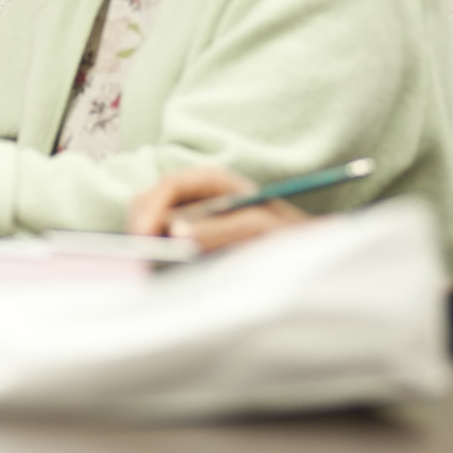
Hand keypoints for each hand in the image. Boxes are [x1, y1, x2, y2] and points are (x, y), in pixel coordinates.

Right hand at [127, 167, 308, 252]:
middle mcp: (196, 196)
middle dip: (142, 225)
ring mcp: (189, 219)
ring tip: (148, 267)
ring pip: (150, 224)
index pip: (169, 186)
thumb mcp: (261, 229)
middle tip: (141, 257)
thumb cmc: (290, 237)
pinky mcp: (187, 243)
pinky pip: (160, 244)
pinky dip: (155, 254)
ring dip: (146, 242)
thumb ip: (221, 229)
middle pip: (151, 202)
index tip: (143, 235)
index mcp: (212, 182)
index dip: (151, 208)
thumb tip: (178, 233)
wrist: (311, 258)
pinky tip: (159, 270)